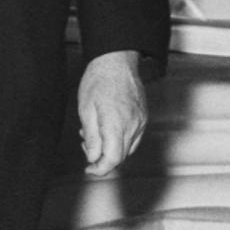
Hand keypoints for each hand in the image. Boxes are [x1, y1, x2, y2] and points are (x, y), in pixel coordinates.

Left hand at [78, 50, 145, 175]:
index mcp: (117, 124)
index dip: (100, 169)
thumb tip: (93, 158)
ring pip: (127, 148)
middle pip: (121, 156)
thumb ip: (91, 137)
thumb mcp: (86, 110)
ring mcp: (141, 121)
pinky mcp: (143, 116)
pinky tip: (106, 128)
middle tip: (86, 146)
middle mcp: (133, 125)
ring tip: (93, 134)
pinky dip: (119, 139)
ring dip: (110, 148)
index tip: (89, 169)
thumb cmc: (99, 80)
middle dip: (102, 158)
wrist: (117, 60)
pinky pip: (133, 137)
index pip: (113, 159)